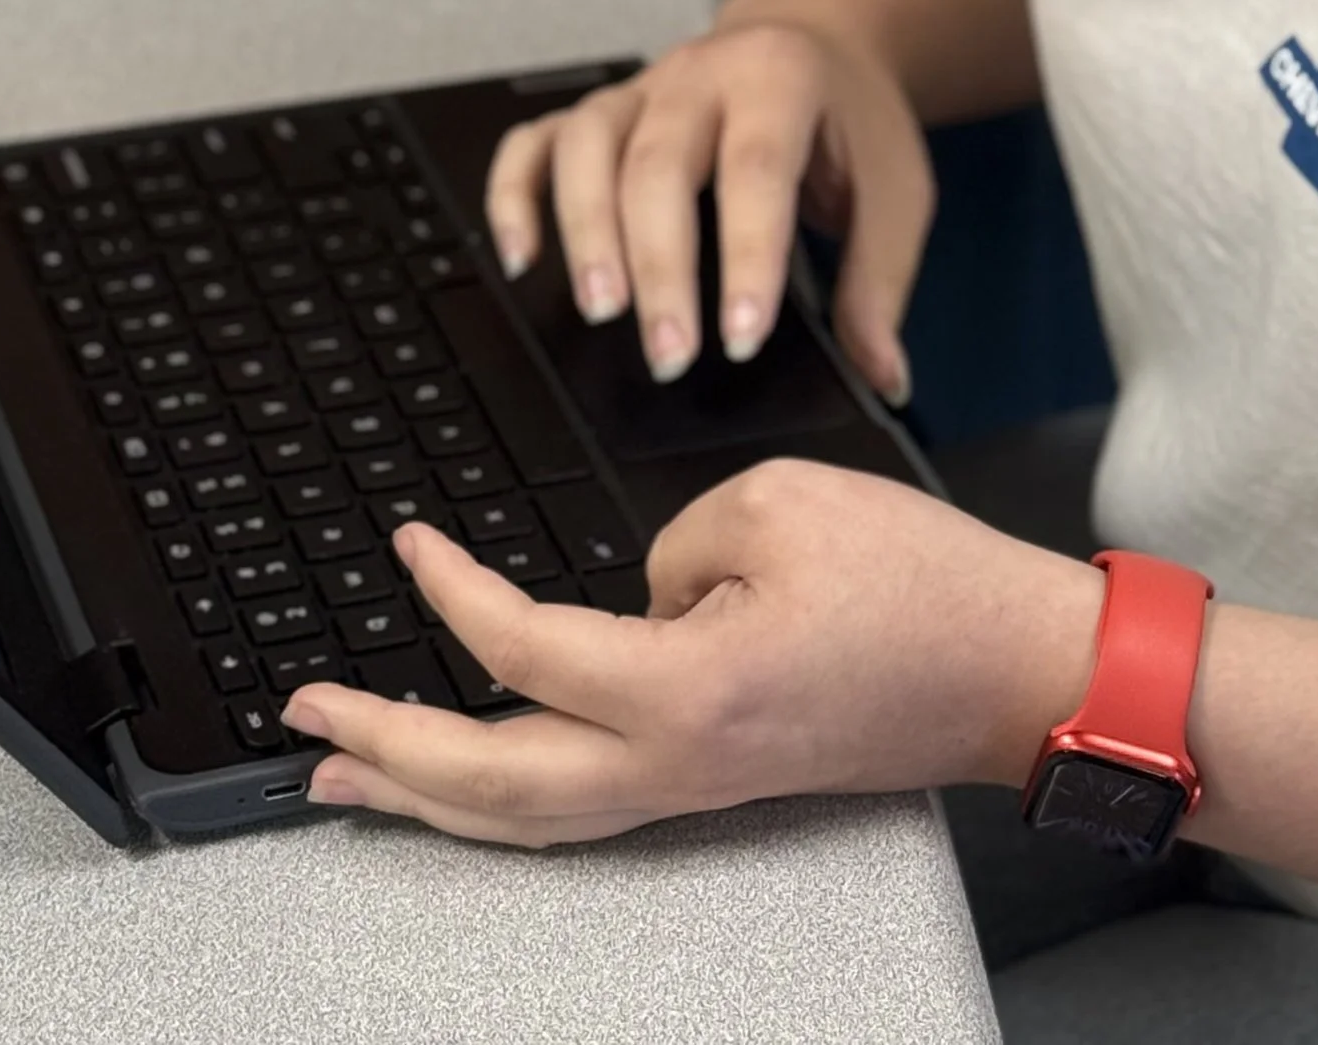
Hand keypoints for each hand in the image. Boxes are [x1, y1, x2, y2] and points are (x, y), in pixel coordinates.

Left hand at [283, 462, 1102, 845]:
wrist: (1009, 665)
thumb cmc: (922, 585)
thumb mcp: (784, 502)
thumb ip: (674, 538)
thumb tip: (635, 588)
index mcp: (683, 687)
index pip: (523, 647)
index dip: (449, 589)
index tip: (409, 541)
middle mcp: (674, 761)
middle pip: (488, 779)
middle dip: (384, 746)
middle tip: (308, 715)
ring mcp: (692, 785)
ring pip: (522, 815)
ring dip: (423, 792)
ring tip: (347, 775)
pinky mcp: (715, 779)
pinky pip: (572, 805)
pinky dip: (496, 794)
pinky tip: (475, 775)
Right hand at [482, 19, 931, 398]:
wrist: (823, 38)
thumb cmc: (852, 120)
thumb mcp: (893, 189)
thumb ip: (878, 283)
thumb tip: (884, 380)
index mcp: (781, 80)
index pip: (756, 169)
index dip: (747, 256)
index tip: (742, 338)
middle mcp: (702, 73)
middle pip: (659, 164)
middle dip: (658, 268)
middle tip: (668, 357)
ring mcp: (643, 88)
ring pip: (588, 147)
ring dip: (584, 232)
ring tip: (599, 313)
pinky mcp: (603, 109)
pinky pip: (538, 140)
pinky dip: (514, 193)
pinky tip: (519, 257)